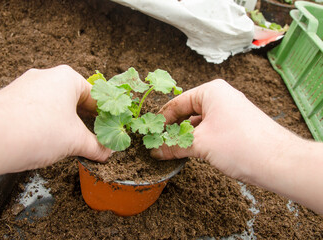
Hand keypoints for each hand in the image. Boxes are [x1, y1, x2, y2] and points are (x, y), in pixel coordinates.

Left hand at [0, 65, 110, 187]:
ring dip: (64, 122)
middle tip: (91, 136)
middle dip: (83, 119)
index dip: (104, 114)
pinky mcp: (11, 99)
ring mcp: (25, 86)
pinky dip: (44, 123)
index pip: (94, 95)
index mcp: (66, 78)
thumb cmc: (37, 130)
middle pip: (73, 99)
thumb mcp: (75, 141)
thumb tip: (106, 152)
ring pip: (53, 104)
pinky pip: (36, 110)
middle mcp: (45, 76)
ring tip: (68, 141)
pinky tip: (45, 140)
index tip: (108, 127)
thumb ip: (96, 146)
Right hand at [151, 79, 322, 214]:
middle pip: (187, 111)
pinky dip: (199, 139)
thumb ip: (174, 146)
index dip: (162, 119)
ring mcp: (230, 111)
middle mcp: (221, 97)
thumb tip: (155, 151)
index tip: (150, 133)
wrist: (279, 163)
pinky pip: (210, 129)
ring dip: (186, 135)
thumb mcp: (200, 144)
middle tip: (158, 142)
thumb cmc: (240, 145)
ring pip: (199, 122)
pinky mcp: (236, 126)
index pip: (177, 103)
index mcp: (211, 91)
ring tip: (171, 149)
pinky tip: (191, 152)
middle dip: (173, 128)